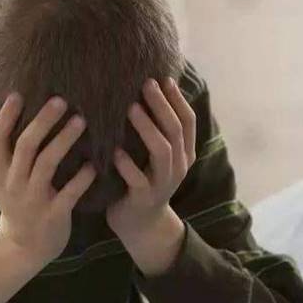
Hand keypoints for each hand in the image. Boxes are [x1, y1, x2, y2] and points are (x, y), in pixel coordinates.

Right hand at [0, 94, 95, 302]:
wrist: (24, 246)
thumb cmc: (13, 206)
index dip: (6, 116)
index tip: (18, 94)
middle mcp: (13, 183)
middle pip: (25, 146)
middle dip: (42, 121)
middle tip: (61, 100)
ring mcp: (33, 200)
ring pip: (47, 165)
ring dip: (64, 141)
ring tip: (81, 121)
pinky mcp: (53, 215)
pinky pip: (69, 193)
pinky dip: (82, 178)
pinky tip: (94, 165)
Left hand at [106, 77, 196, 275]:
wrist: (140, 224)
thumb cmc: (142, 180)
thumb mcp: (155, 156)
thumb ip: (155, 131)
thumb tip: (147, 92)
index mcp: (184, 153)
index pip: (187, 121)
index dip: (177, 99)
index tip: (163, 78)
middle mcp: (178, 166)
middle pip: (175, 130)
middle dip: (162, 105)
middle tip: (146, 84)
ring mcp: (163, 183)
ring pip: (161, 151)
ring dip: (146, 128)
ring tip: (131, 109)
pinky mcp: (144, 198)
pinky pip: (138, 179)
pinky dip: (127, 164)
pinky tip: (115, 150)